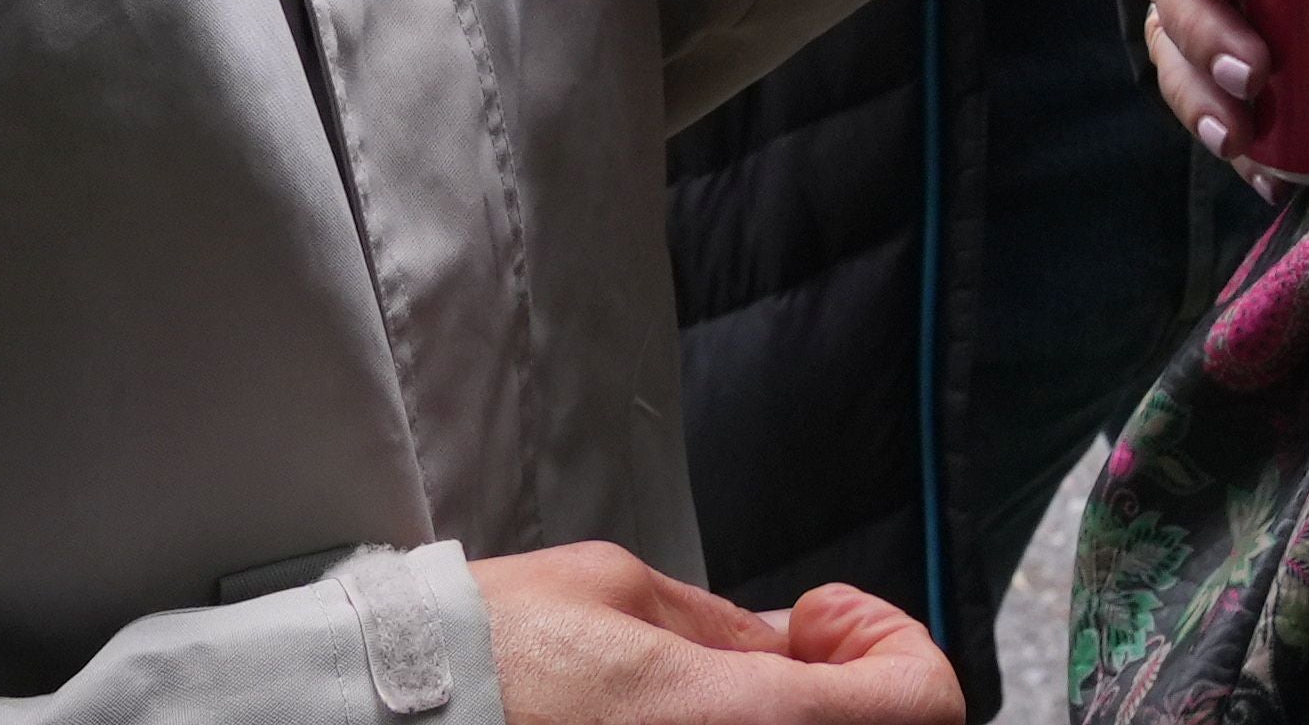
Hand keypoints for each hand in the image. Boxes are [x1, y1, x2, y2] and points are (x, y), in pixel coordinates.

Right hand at [472, 544, 969, 716]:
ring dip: (804, 717)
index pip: (920, 706)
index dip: (894, 647)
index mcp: (743, 722)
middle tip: (798, 646)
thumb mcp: (616, 596)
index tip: (830, 620)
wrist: (388, 722)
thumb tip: (790, 642)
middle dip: (855, 684)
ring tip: (729, 683)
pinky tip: (693, 718)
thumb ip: (725, 627)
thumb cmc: (481, 663)